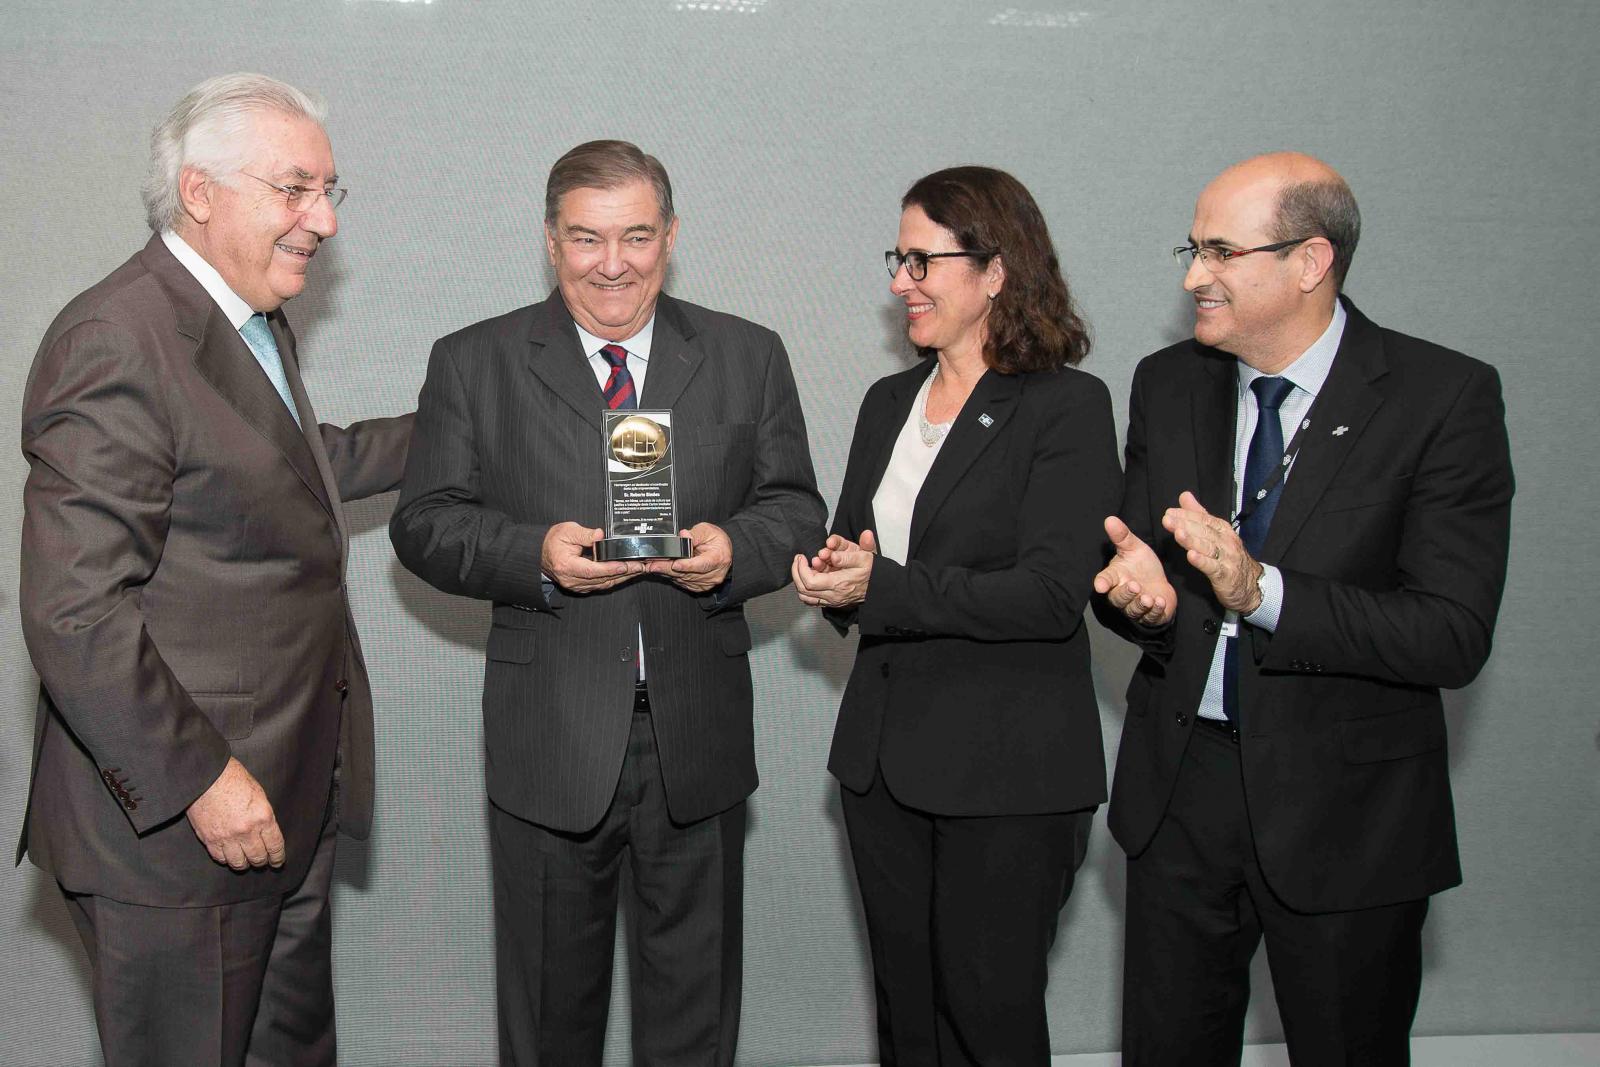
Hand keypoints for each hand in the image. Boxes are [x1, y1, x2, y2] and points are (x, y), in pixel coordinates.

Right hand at [186, 757, 284, 870]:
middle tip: (262, 861)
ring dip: (243, 863)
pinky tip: (228, 856)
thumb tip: (266, 831)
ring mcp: (227, 836)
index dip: (277, 857)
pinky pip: (220, 858)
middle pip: (258, 857)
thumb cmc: (233, 778)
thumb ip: (263, 815)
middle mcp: (247, 830)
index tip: (277, 862)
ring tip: (245, 861)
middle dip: (262, 861)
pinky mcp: (209, 839)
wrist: (205, 775)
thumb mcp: (259, 794)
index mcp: (263, 817)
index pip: (275, 845)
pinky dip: (225, 859)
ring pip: (239, 862)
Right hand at [541, 521, 643, 593]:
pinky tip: (625, 573)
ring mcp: (576, 586)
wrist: (541, 554)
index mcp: (567, 566)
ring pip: (604, 584)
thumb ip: (585, 534)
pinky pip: (601, 585)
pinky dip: (614, 579)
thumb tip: (600, 535)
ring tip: (637, 569)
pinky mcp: (581, 587)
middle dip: (624, 573)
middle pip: (602, 579)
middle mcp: (572, 580)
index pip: (593, 570)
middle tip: (641, 566)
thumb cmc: (553, 541)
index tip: (626, 565)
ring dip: (622, 577)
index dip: (611, 569)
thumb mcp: (567, 531)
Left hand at [643, 522, 731, 592]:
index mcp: (718, 558)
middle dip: (668, 569)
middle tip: (653, 565)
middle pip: (688, 573)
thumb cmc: (716, 540)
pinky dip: (672, 576)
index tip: (674, 564)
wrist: (723, 551)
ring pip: (683, 579)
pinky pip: (682, 582)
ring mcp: (706, 582)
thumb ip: (695, 534)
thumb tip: (683, 535)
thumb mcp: (707, 530)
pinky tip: (662, 570)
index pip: (702, 564)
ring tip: (652, 566)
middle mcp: (714, 574)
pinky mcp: (699, 586)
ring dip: (667, 573)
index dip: (687, 565)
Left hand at [793, 530, 876, 607]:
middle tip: (798, 560)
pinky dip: (805, 590)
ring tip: (800, 567)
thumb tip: (832, 555)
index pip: (810, 581)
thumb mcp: (864, 557)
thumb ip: (847, 556)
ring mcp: (832, 601)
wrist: (880, 587)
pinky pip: (812, 600)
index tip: (801, 557)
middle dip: (796, 573)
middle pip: (803, 590)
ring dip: (799, 582)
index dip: (801, 569)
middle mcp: (833, 596)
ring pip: (805, 597)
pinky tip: (807, 577)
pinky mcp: (832, 603)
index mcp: (839, 584)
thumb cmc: (872, 571)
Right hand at [1094, 516, 1177, 625]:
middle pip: (1118, 598)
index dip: (1102, 583)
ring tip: (1148, 597)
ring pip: (1133, 610)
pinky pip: (1150, 617)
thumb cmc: (1142, 566)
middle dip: (1126, 594)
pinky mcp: (1150, 616)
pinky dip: (1155, 611)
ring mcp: (1136, 607)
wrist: (1159, 584)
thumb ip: (1122, 536)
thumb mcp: (1134, 548)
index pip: (1105, 580)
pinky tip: (1160, 602)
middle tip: (1135, 586)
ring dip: (1140, 605)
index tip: (1100, 585)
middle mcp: (1122, 594)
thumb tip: (1110, 519)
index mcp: (1116, 578)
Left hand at [1161, 491, 1262, 614]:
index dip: (1186, 515)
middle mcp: (1226, 541)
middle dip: (1184, 524)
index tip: (1169, 512)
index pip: (1203, 519)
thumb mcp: (1216, 533)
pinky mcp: (1226, 575)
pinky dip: (1202, 561)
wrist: (1252, 584)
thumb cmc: (1229, 557)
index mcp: (1222, 530)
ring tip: (1178, 533)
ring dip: (1192, 540)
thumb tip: (1185, 496)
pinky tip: (1191, 556)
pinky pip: (1213, 567)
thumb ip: (1199, 515)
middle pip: (1204, 531)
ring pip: (1207, 547)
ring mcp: (1227, 558)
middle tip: (1167, 519)